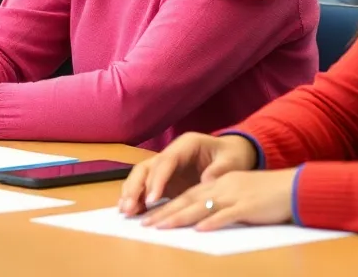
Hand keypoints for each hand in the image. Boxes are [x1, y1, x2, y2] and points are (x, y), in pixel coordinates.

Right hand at [119, 133, 257, 215]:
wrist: (232, 155)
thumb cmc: (232, 156)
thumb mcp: (232, 161)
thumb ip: (220, 170)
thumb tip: (206, 181)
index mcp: (186, 144)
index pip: (166, 161)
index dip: (157, 179)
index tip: (152, 199)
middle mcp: (171, 153)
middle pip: (146, 167)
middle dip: (136, 187)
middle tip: (129, 207)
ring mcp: (165, 167)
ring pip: (141, 176)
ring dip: (132, 193)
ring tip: (125, 212)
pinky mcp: (164, 180)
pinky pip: (146, 187)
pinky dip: (137, 198)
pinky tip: (130, 212)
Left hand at [139, 168, 297, 231]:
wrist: (294, 187)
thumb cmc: (267, 195)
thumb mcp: (239, 193)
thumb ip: (220, 202)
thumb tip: (200, 218)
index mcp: (220, 183)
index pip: (188, 195)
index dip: (168, 206)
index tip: (150, 217)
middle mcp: (223, 186)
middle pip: (188, 200)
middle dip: (165, 213)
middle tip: (145, 225)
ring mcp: (235, 195)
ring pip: (201, 206)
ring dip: (179, 217)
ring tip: (161, 228)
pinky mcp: (248, 206)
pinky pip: (227, 215)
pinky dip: (212, 222)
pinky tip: (199, 229)